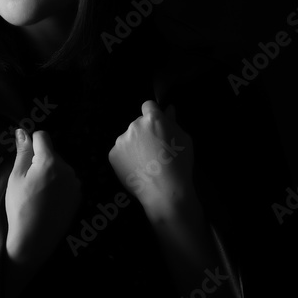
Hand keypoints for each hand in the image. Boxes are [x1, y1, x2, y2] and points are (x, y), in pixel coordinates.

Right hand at [4, 129, 81, 268]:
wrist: (34, 239)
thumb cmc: (20, 206)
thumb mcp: (16, 177)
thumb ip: (23, 152)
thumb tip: (22, 131)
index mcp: (50, 161)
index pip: (42, 136)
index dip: (31, 144)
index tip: (24, 160)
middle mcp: (68, 169)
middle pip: (52, 153)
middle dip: (40, 160)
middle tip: (29, 181)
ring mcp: (75, 183)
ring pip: (60, 167)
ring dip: (50, 172)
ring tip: (39, 193)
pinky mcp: (78, 196)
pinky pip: (67, 181)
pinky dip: (58, 184)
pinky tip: (49, 200)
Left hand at [108, 101, 194, 215]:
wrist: (165, 191)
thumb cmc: (179, 165)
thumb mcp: (184, 140)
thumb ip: (173, 121)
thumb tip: (168, 109)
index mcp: (152, 119)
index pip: (148, 105)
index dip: (153, 114)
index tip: (156, 125)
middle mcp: (134, 126)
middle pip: (138, 124)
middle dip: (145, 132)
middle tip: (155, 150)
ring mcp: (121, 140)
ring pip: (129, 138)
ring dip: (135, 145)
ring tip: (147, 163)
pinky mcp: (113, 154)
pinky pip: (121, 152)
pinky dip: (127, 157)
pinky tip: (138, 169)